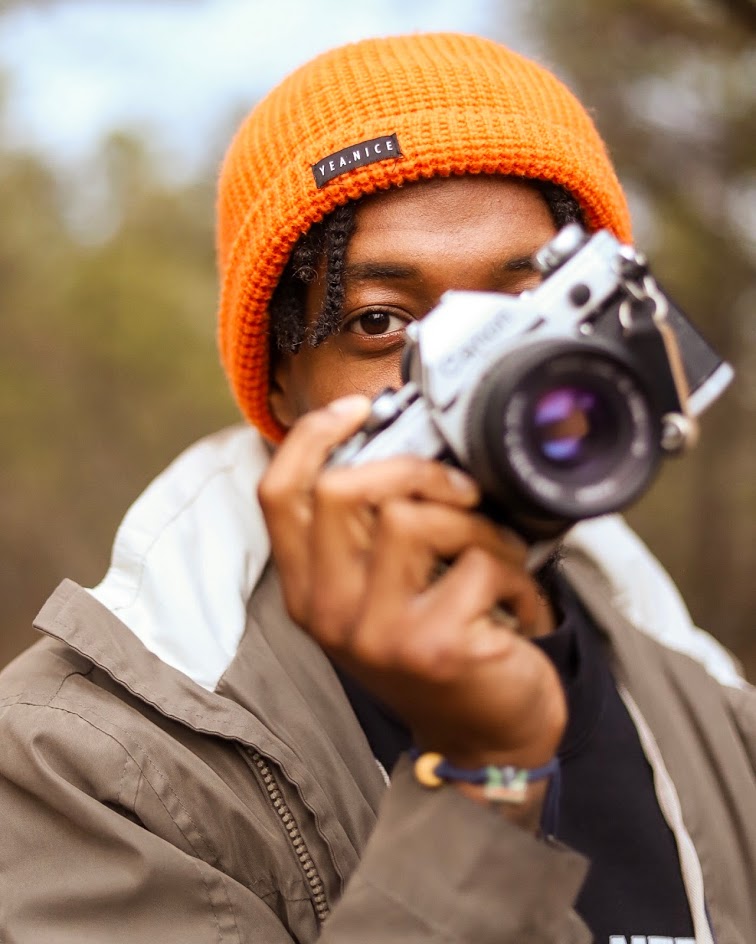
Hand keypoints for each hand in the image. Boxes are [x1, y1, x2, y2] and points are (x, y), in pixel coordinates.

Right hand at [259, 395, 565, 774]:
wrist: (485, 739)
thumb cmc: (439, 650)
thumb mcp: (384, 594)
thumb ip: (372, 535)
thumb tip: (400, 446)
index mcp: (307, 590)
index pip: (278, 494)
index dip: (311, 437)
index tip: (358, 409)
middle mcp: (327, 612)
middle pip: (342, 490)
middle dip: (416, 470)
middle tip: (462, 490)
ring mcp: (377, 633)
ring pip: (415, 518)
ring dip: (478, 525)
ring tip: (502, 556)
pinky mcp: (434, 647)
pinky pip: (479, 563)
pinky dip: (518, 574)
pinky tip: (523, 605)